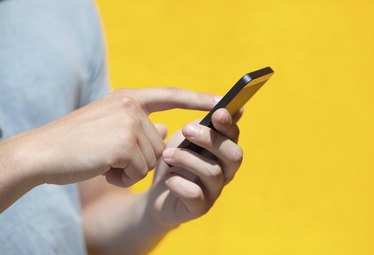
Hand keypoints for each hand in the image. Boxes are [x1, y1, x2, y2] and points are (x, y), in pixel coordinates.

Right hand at [10, 87, 217, 186]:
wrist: (42, 153)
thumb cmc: (76, 142)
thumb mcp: (110, 126)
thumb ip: (140, 125)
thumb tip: (165, 129)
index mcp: (128, 98)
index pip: (171, 95)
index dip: (198, 99)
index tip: (222, 100)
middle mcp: (131, 105)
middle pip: (160, 143)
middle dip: (140, 158)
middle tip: (109, 155)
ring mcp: (128, 123)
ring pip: (152, 159)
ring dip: (130, 168)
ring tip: (103, 160)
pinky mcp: (124, 144)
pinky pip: (139, 172)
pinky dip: (122, 177)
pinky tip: (101, 168)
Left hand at [145, 108, 242, 227]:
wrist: (157, 194)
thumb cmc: (174, 161)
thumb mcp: (184, 138)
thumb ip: (201, 125)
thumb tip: (222, 106)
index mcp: (222, 150)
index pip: (234, 136)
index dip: (229, 124)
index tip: (218, 112)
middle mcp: (225, 170)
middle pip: (234, 155)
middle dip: (211, 140)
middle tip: (186, 129)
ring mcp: (214, 190)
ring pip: (213, 172)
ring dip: (187, 159)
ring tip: (167, 154)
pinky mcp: (200, 207)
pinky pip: (196, 195)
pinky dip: (179, 183)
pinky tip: (168, 179)